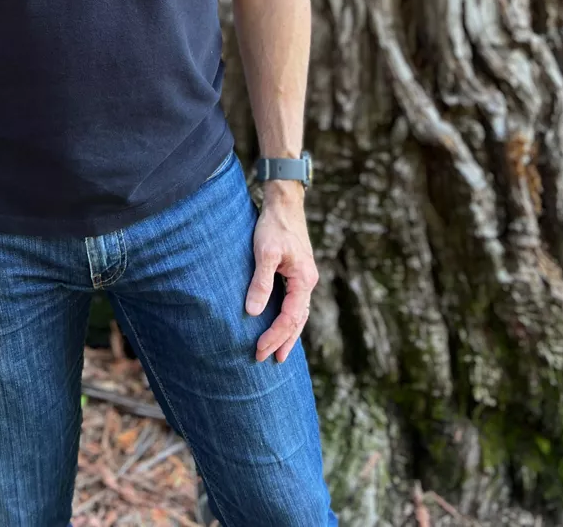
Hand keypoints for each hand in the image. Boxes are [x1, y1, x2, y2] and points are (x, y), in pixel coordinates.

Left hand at [245, 189, 318, 362]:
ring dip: (288, 333)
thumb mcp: (265, 252)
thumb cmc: (274, 225)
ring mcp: (304, 277)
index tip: (259, 350)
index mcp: (304, 279)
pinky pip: (295, 303)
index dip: (275, 336)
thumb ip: (261, 282)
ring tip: (278, 353)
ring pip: (299, 313)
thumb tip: (253, 312)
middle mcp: (308, 281)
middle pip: (298, 320)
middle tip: (267, 360)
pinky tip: (280, 325)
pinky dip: (288, 318)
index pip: (290, 317)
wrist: (284, 203)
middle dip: (283, 341)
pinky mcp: (297, 272)